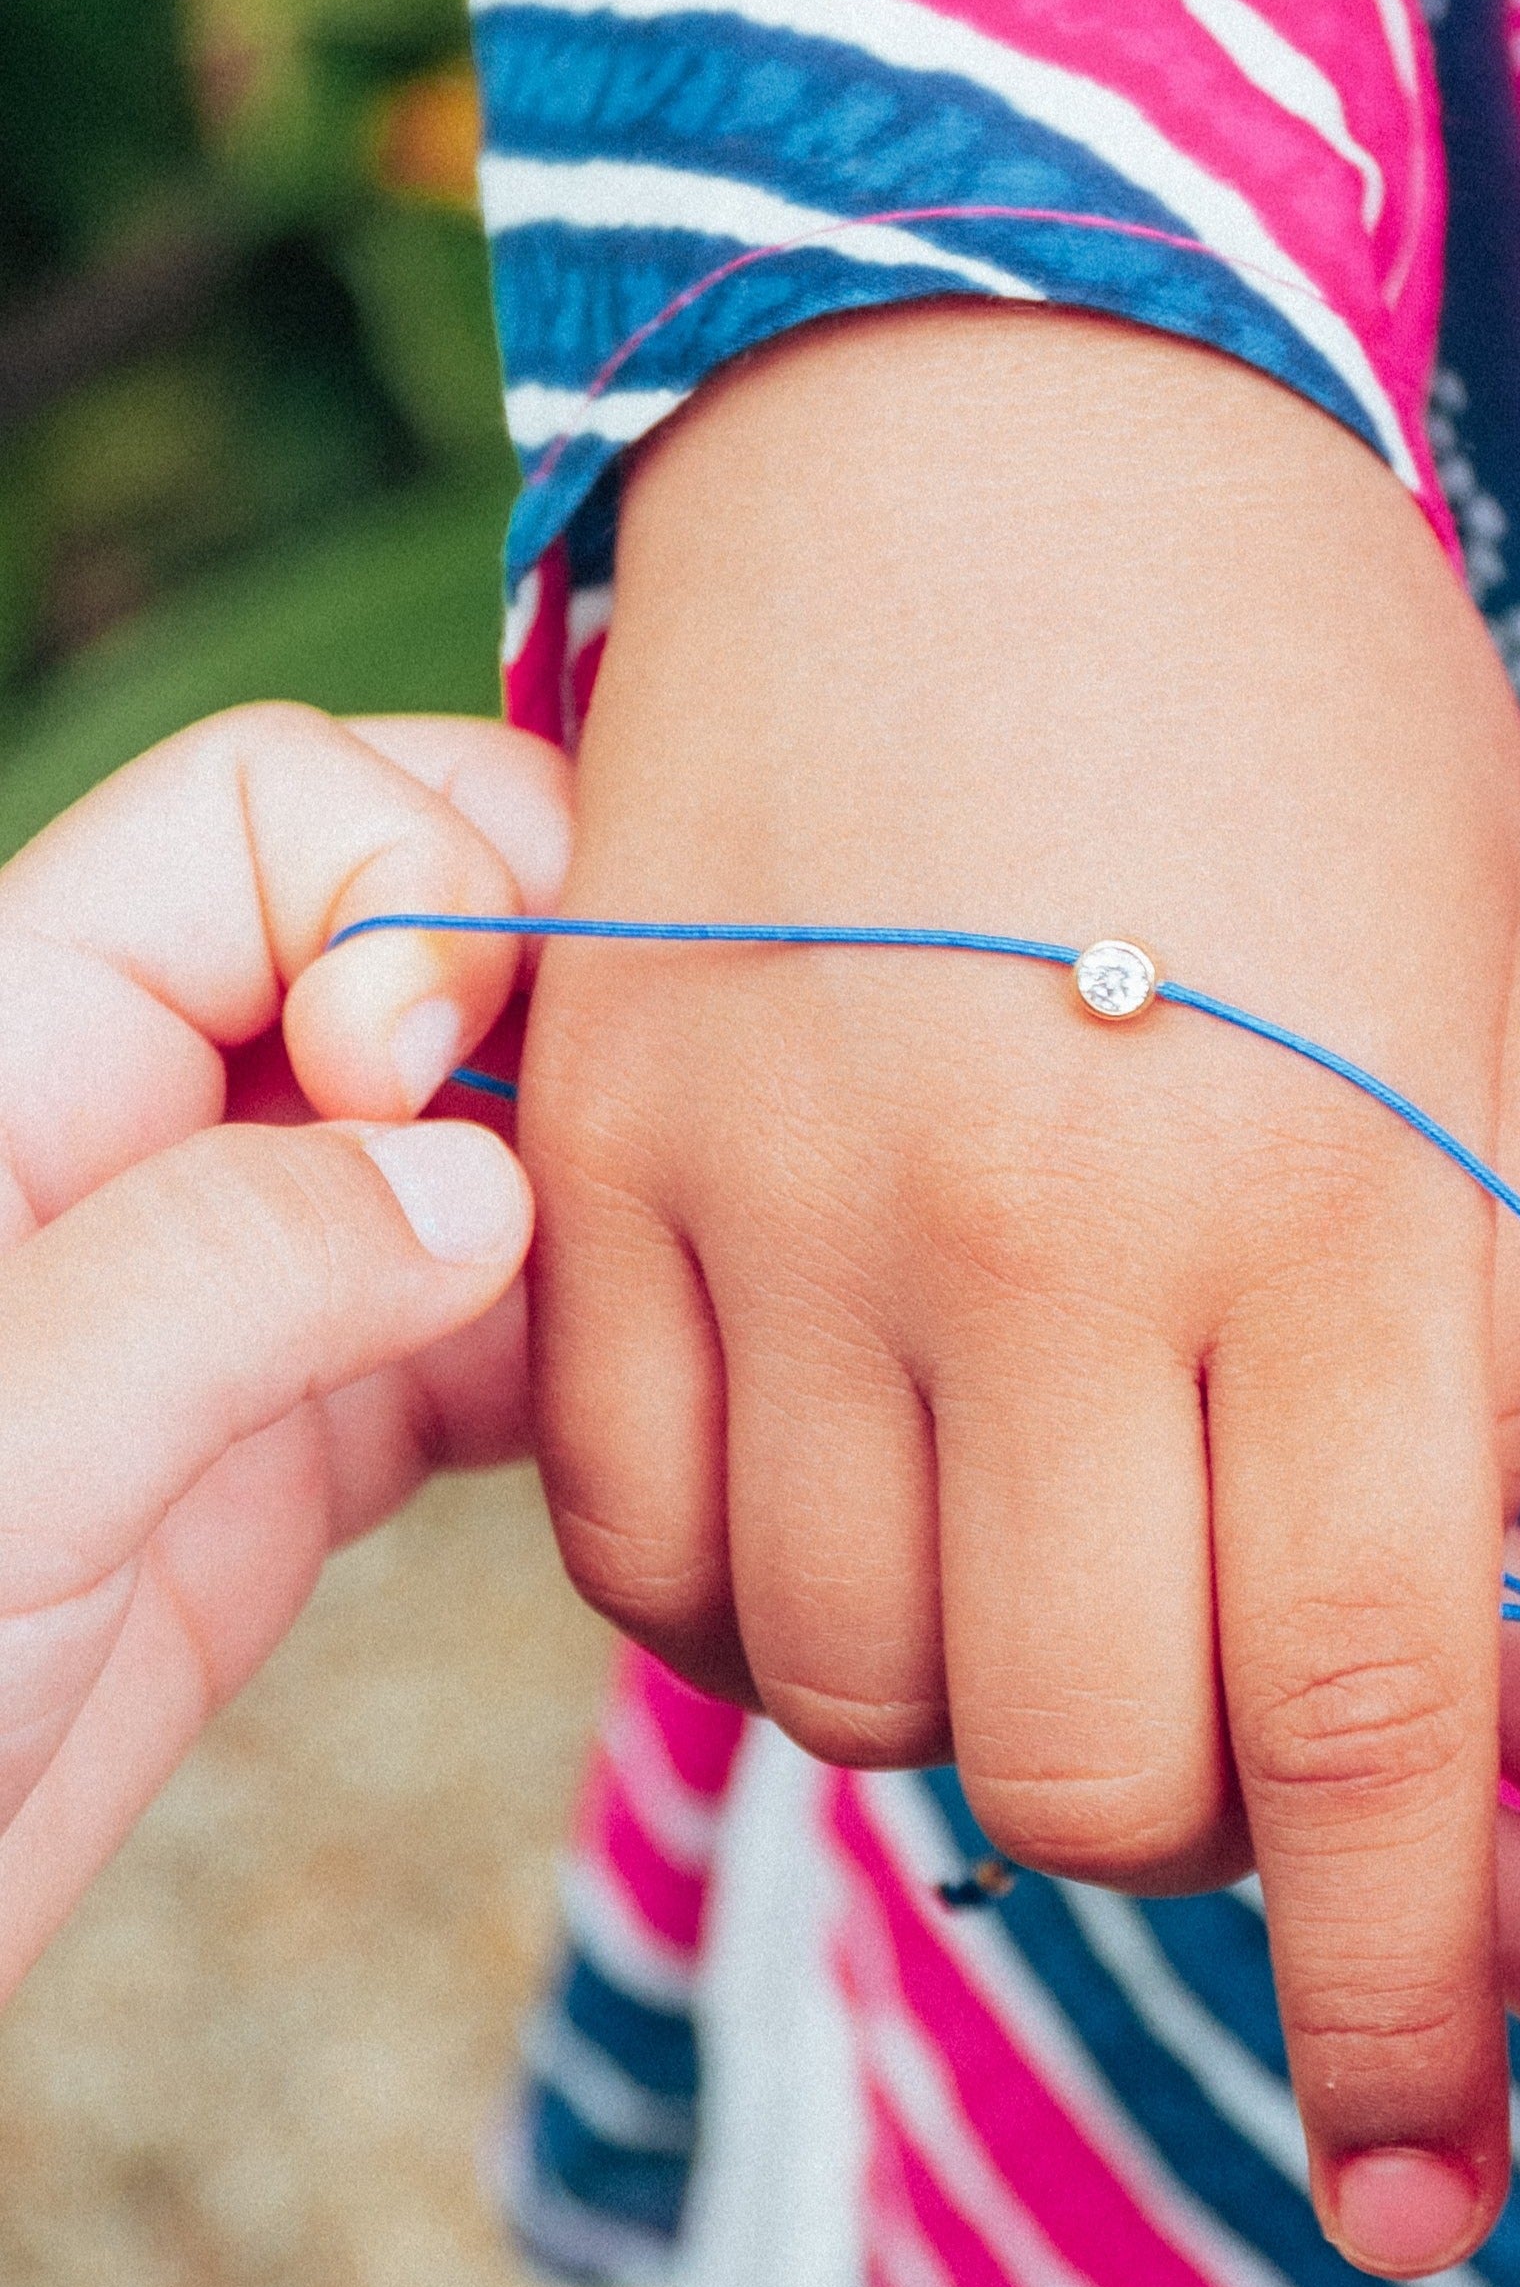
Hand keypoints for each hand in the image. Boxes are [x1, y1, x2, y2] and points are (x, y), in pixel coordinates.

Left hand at [0, 704, 572, 1984]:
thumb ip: (226, 1277)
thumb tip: (487, 1181)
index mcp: (13, 1055)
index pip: (274, 811)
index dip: (409, 891)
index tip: (429, 1086)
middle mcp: (120, 1148)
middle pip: (399, 942)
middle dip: (545, 1006)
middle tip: (635, 1171)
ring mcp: (206, 1312)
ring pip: (465, 1145)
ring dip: (594, 1191)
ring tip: (684, 1302)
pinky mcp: (267, 1475)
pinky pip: (473, 1344)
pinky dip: (582, 1357)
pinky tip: (648, 1425)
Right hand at [519, 304, 1519, 2268]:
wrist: (1005, 413)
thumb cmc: (1320, 717)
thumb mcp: (1505, 1017)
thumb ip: (1471, 1357)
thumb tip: (1436, 1667)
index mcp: (1319, 1204)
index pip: (1357, 1727)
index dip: (1395, 1985)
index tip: (1420, 2139)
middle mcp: (1031, 1239)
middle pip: (1078, 1762)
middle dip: (1187, 1850)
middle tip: (1241, 1763)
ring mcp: (775, 1198)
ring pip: (831, 1685)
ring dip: (965, 1712)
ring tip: (1055, 1584)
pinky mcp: (598, 1149)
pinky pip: (636, 1535)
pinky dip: (748, 1595)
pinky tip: (859, 1492)